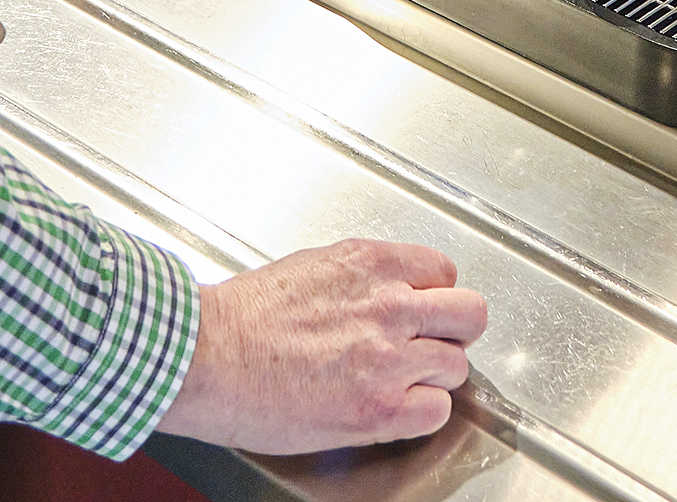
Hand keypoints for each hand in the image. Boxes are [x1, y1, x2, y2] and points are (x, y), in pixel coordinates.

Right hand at [157, 240, 487, 454]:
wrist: (207, 358)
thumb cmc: (242, 317)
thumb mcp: (310, 266)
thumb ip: (361, 276)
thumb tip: (385, 288)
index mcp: (370, 264)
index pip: (443, 271)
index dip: (433, 295)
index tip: (422, 309)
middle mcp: (389, 305)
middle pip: (469, 314)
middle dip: (452, 331)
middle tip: (429, 344)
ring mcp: (388, 358)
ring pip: (457, 365)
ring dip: (434, 375)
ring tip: (400, 381)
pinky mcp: (379, 407)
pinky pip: (437, 411)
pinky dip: (422, 412)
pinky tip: (393, 408)